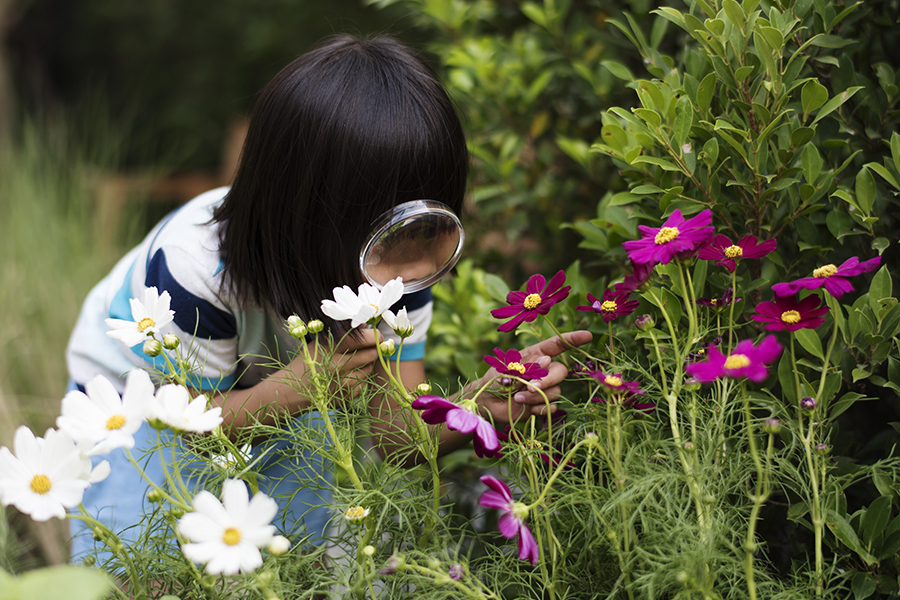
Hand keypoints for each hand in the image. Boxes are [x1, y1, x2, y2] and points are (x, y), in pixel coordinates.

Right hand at [288, 328, 379, 399]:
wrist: (294, 390)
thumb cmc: (309, 361)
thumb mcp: (321, 342)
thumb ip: (344, 332)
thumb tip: (364, 324)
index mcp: (331, 348)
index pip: (363, 339)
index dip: (374, 335)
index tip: (375, 334)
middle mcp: (338, 366)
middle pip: (371, 354)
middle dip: (373, 348)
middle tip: (369, 346)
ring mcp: (344, 383)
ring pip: (369, 368)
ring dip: (366, 363)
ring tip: (352, 361)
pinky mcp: (348, 395)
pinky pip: (364, 382)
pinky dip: (360, 377)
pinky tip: (347, 375)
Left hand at [478, 330, 592, 422]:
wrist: (487, 401)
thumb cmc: (495, 378)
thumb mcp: (507, 367)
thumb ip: (526, 365)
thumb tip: (547, 360)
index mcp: (536, 355)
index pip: (557, 345)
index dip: (573, 339)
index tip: (587, 335)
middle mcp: (544, 370)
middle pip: (561, 371)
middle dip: (548, 380)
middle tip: (530, 388)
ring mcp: (545, 388)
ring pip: (556, 391)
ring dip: (537, 396)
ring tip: (517, 398)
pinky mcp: (543, 404)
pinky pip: (551, 406)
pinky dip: (539, 408)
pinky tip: (526, 408)